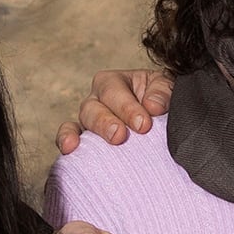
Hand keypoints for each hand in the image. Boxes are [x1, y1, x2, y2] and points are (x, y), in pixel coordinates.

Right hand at [56, 69, 173, 156]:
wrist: (162, 120)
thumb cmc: (160, 99)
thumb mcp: (166, 87)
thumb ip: (162, 93)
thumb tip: (152, 106)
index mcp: (114, 82)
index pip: (114, 91)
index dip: (127, 108)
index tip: (144, 125)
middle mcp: (97, 100)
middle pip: (93, 108)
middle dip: (106, 123)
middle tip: (119, 136)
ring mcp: (89, 121)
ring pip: (81, 124)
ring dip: (85, 136)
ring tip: (82, 146)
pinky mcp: (87, 142)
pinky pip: (70, 139)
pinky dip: (67, 142)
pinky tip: (70, 151)